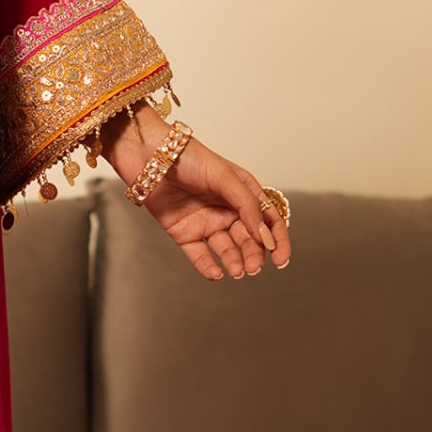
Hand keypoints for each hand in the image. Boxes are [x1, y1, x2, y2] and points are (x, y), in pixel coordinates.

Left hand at [104, 109, 289, 284]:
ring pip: (227, 250)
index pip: (268, 221)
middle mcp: (227, 210)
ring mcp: (206, 222)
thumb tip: (264, 234)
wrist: (150, 157)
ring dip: (234, 261)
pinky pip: (200, 255)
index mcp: (243, 193)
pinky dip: (209, 267)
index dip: (277, 240)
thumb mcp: (225, 177)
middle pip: (249, 239)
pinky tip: (217, 274)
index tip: (281, 259)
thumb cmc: (189, 157)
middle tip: (253, 267)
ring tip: (237, 271)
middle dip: (254, 255)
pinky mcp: (184, 233)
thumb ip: (246, 204)